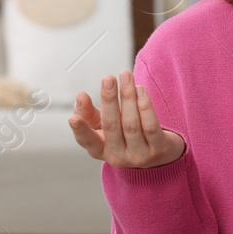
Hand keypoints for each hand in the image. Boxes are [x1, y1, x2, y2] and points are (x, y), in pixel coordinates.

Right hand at [68, 70, 186, 167]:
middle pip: (111, 126)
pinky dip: (145, 106)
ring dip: (128, 97)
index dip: (80, 130)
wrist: (159, 152)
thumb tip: (79, 97)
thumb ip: (88, 112)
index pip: (88, 141)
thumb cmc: (125, 135)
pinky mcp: (159, 150)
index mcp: (100, 150)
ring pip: (131, 124)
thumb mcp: (103, 125)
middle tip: (108, 78)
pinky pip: (150, 126)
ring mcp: (139, 156)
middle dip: (108, 100)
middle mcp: (118, 156)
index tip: (73, 118)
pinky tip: (140, 90)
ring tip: (126, 76)